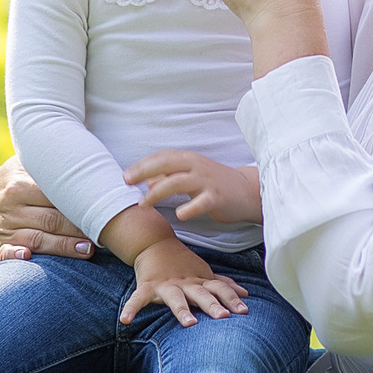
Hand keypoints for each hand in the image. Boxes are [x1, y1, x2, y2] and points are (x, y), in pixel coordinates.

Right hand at [0, 154, 93, 261]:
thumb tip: (90, 158)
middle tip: (101, 233)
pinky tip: (28, 257)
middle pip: (50, 220)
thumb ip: (55, 165)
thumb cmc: (24, 175)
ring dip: (63, 246)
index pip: (54, 197)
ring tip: (87, 249)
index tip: (100, 210)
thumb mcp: (32, 164)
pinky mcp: (1, 242)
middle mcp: (11, 206)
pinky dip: (15, 255)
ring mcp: (4, 226)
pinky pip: (6, 252)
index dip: (78, 205)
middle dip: (77, 229)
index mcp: (20, 184)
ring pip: (37, 239)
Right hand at [121, 238, 250, 327]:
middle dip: (212, 305)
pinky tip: (125, 320)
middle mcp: (185, 283)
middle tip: (224, 317)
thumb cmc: (183, 264)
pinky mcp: (147, 286)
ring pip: (175, 298)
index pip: (219, 289)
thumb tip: (245, 294)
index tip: (244, 311)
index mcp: (199, 281)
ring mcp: (166, 285)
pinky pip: (138, 299)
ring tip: (189, 324)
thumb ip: (223, 285)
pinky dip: (131, 308)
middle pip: (201, 294)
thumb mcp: (204, 273)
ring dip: (182, 310)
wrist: (154, 242)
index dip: (231, 299)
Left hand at [126, 150, 262, 224]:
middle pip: (166, 164)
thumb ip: (170, 177)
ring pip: (178, 182)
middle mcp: (197, 166)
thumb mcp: (191, 177)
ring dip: (158, 192)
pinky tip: (179, 214)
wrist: (247, 192)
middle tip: (127, 182)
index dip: (142, 164)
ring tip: (144, 204)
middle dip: (144, 171)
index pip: (162, 157)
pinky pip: (201, 202)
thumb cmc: (214, 184)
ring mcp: (207, 181)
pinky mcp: (217, 197)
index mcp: (189, 160)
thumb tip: (148, 181)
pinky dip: (190, 207)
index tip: (126, 176)